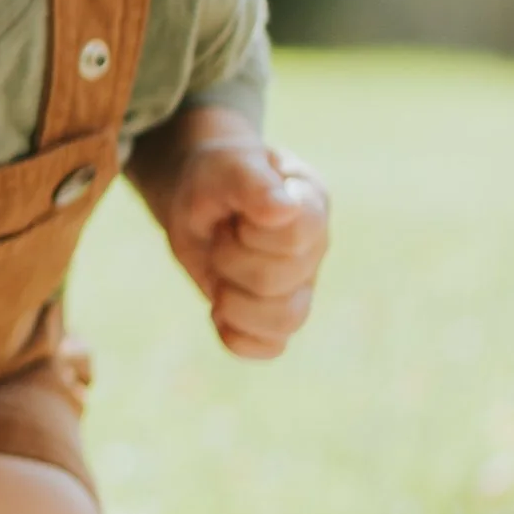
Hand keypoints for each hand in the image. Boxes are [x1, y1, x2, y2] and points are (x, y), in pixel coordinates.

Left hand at [144, 120, 330, 358]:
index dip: (252, 233)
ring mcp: (300, 286)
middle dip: (230, 260)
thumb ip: (253, 183)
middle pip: (278, 282)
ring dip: (234, 302)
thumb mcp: (226, 166)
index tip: (236, 214)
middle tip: (219, 236)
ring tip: (218, 276)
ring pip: (286, 322)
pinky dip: (238, 337)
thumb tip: (284, 209)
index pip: (295, 237)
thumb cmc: (218, 176)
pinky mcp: (276, 315)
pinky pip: (270, 347)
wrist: (199, 195)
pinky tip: (218, 311)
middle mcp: (314, 250)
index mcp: (311, 205)